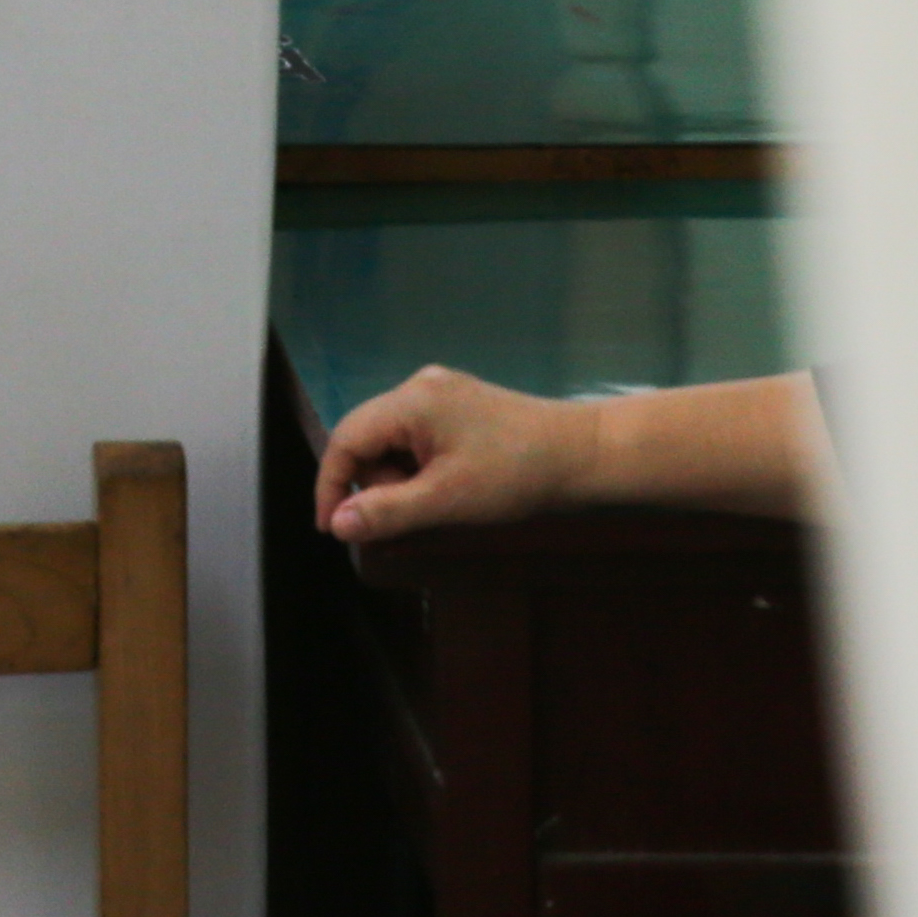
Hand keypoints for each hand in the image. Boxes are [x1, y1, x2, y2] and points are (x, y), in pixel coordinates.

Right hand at [312, 364, 602, 544]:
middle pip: (369, 439)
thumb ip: (387, 512)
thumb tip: (337, 524)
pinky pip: (419, 438)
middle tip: (409, 518)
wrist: (586, 455)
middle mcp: (420, 387)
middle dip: (376, 484)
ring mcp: (443, 393)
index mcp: (412, 401)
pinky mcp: (462, 406)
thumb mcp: (447, 500)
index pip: (346, 438)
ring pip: (394, 441)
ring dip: (401, 480)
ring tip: (438, 505)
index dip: (331, 486)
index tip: (331, 529)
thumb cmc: (516, 476)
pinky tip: (449, 489)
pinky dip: (421, 469)